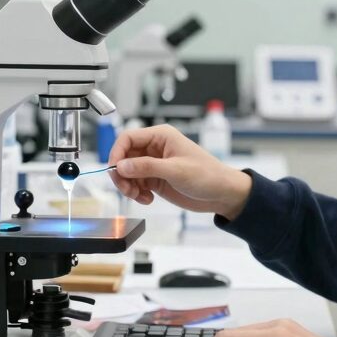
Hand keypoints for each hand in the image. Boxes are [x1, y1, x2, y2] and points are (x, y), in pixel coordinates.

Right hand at [108, 124, 251, 218]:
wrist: (222, 194)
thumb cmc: (208, 175)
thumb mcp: (176, 170)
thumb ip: (146, 167)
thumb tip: (121, 166)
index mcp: (161, 137)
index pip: (128, 138)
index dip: (117, 153)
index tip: (114, 170)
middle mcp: (155, 148)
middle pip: (124, 156)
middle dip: (121, 174)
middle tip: (127, 189)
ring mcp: (154, 164)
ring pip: (127, 172)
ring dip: (128, 186)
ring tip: (139, 197)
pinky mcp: (156, 179)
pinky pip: (136, 184)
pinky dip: (136, 193)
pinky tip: (147, 199)